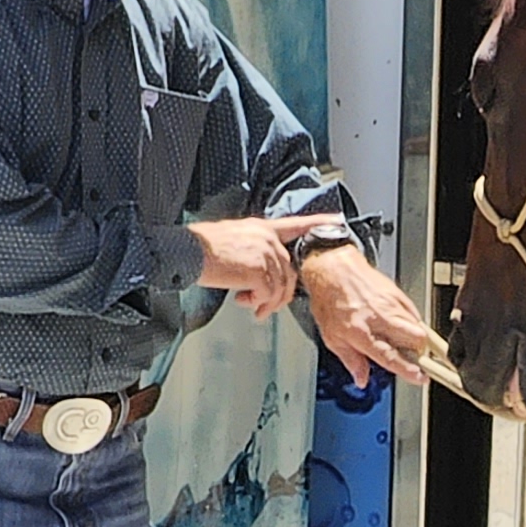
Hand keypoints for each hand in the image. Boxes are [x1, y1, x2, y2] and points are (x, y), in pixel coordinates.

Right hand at [187, 212, 329, 319]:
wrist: (189, 251)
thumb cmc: (203, 248)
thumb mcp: (234, 239)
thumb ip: (255, 251)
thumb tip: (261, 276)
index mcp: (262, 228)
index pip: (295, 224)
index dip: (318, 222)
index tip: (337, 220)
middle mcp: (267, 239)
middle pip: (289, 272)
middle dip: (278, 294)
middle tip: (262, 306)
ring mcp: (265, 253)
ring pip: (280, 287)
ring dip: (266, 302)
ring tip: (250, 306)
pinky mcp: (258, 270)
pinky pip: (268, 294)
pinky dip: (257, 303)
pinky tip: (242, 300)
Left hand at [297, 243, 441, 387]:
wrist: (333, 268)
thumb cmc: (329, 300)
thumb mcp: (331, 337)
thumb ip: (350, 360)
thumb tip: (361, 379)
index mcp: (359, 332)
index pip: (389, 356)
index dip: (407, 369)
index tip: (419, 377)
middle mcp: (378, 318)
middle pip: (415, 339)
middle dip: (418, 351)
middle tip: (411, 356)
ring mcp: (391, 304)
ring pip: (417, 326)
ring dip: (415, 338)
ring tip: (403, 340)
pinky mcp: (398, 294)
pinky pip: (414, 313)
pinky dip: (411, 323)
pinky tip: (399, 325)